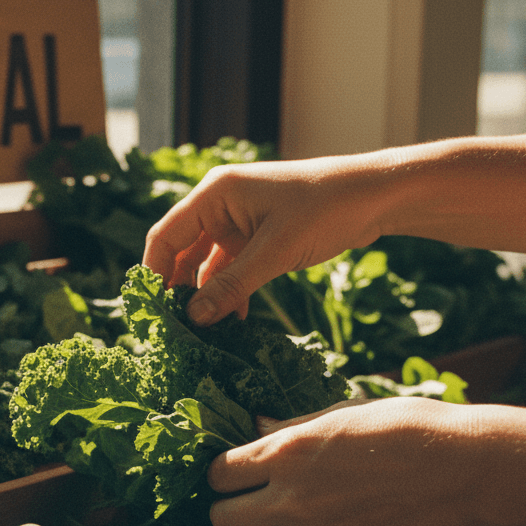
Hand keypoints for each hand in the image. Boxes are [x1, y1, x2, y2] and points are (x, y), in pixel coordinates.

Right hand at [142, 155, 385, 325]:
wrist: (376, 197)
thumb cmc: (325, 210)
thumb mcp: (275, 251)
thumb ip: (232, 286)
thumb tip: (194, 319)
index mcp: (215, 193)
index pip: (166, 235)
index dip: (153, 273)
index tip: (149, 311)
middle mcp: (220, 205)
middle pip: (182, 252)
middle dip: (179, 290)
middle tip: (175, 328)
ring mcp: (239, 221)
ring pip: (208, 265)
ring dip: (207, 296)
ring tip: (203, 332)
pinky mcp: (258, 237)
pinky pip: (232, 269)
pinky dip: (231, 293)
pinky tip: (235, 321)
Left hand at [206, 398, 482, 525]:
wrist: (461, 466)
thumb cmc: (403, 426)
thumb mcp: (339, 413)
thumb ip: (290, 426)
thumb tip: (254, 423)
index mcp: (285, 451)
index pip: (217, 475)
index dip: (223, 475)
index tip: (238, 475)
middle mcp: (290, 496)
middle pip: (221, 521)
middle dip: (229, 513)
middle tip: (250, 507)